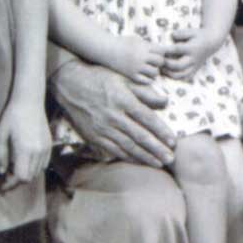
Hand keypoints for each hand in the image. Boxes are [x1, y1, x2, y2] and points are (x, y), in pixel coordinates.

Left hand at [0, 97, 50, 191]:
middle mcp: (38, 151)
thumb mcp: (0, 135)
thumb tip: (2, 172)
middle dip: (18, 180)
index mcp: (25, 150)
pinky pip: (44, 163)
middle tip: (7, 176)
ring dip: (27, 173)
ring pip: (38, 171)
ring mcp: (45, 147)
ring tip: (15, 167)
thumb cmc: (12, 116)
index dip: (11, 184)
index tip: (3, 185)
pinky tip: (25, 160)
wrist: (30, 100)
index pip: (21, 177)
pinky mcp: (49, 143)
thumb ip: (0, 155)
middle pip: (30, 177)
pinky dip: (35, 167)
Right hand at [50, 59, 176, 166]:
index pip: (147, 118)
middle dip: (156, 149)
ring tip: (159, 163)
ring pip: (128, 146)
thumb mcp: (124, 78)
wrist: (70, 85)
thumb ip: (145, 91)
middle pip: (139, 136)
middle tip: (171, 158)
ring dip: (145, 156)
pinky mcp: (94, 137)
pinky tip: (140, 161)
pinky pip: (114, 150)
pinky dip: (128, 157)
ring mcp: (103, 128)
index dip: (161, 131)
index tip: (173, 141)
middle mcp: (113, 116)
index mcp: (123, 100)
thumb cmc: (101, 78)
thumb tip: (165, 102)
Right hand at [105, 34, 164, 83]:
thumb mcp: (136, 40)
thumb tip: (163, 50)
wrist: (107, 50)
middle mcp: (141, 57)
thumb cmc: (122, 43)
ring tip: (149, 69)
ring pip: (155, 72)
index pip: (162, 51)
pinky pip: (146, 81)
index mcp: (143, 47)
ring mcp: (136, 67)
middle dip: (159, 62)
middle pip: (160, 62)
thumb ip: (148, 45)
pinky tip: (144, 75)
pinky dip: (148, 79)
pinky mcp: (131, 75)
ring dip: (154, 71)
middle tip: (154, 62)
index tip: (157, 54)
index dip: (162, 53)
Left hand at [158, 27, 220, 80]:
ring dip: (169, 73)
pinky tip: (168, 73)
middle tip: (158, 61)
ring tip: (161, 68)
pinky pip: (184, 78)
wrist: (211, 43)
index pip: (177, 50)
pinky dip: (174, 78)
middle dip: (167, 64)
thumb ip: (181, 33)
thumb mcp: (191, 31)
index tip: (158, 49)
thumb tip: (171, 36)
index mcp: (192, 48)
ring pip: (181, 75)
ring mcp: (194, 66)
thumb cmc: (198, 36)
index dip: (166, 50)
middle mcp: (193, 59)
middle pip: (178, 66)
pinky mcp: (194, 71)